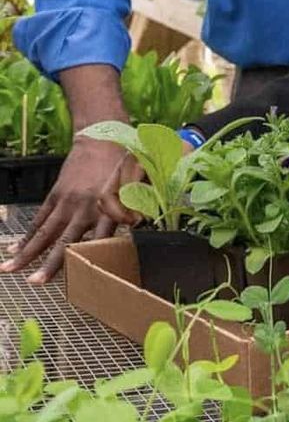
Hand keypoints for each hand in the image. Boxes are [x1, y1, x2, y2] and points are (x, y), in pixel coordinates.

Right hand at [0, 136, 140, 283]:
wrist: (103, 138)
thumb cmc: (126, 165)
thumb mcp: (138, 188)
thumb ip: (138, 209)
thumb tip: (142, 225)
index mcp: (108, 209)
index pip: (98, 240)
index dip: (89, 259)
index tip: (79, 278)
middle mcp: (85, 208)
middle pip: (64, 241)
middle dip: (48, 264)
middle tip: (34, 283)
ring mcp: (67, 201)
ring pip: (44, 232)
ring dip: (27, 252)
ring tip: (9, 268)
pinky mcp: (55, 194)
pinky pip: (39, 218)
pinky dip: (27, 235)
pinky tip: (15, 249)